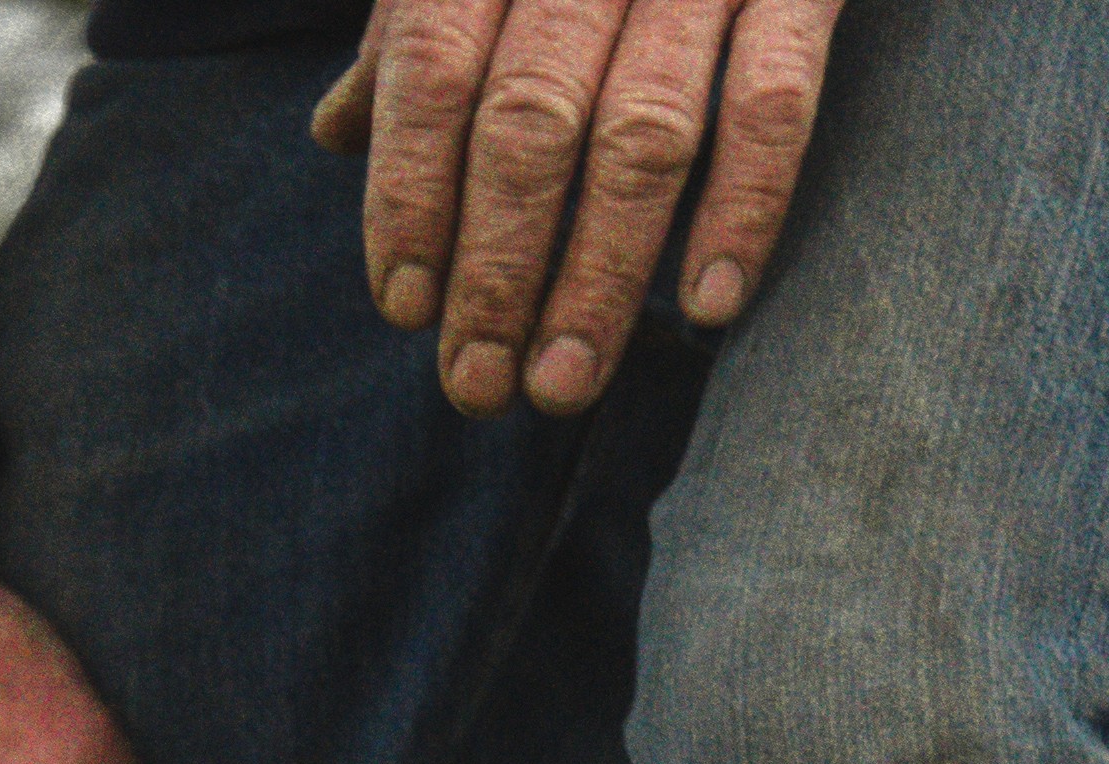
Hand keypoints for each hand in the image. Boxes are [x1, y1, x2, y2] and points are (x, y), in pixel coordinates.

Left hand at [313, 0, 845, 416]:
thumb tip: (336, 132)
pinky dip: (743, 207)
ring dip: (599, 275)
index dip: (409, 193)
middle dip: (496, 267)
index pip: (433, 69)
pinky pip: (773, 100)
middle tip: (477, 384)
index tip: (406, 307)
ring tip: (564, 382)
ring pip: (641, 136)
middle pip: (529, 122)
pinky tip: (708, 305)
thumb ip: (416, 29)